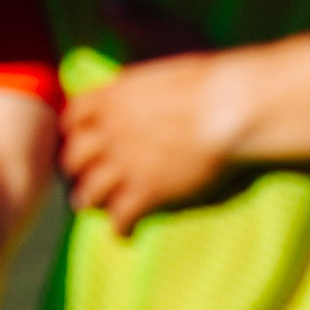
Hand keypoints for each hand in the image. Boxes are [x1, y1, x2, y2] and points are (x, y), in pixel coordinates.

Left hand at [60, 56, 233, 233]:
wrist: (236, 108)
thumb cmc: (215, 86)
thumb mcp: (167, 76)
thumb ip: (143, 92)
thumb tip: (141, 98)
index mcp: (115, 96)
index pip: (73, 116)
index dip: (77, 131)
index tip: (85, 139)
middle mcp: (111, 131)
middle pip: (73, 159)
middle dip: (81, 170)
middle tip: (93, 177)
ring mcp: (125, 164)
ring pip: (89, 194)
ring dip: (95, 202)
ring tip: (107, 210)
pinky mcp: (146, 193)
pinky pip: (120, 220)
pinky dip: (122, 229)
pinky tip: (130, 233)